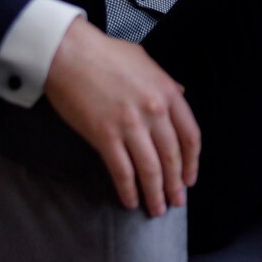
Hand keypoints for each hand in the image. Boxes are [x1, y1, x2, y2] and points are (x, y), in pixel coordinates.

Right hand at [43, 17, 200, 215]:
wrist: (70, 52)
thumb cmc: (105, 53)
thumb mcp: (145, 62)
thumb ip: (165, 83)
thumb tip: (180, 94)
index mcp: (167, 92)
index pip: (190, 135)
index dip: (192, 162)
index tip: (189, 178)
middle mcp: (154, 111)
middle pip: (172, 157)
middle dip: (175, 184)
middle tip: (176, 201)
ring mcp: (130, 125)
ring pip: (150, 169)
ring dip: (155, 193)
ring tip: (157, 208)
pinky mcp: (105, 136)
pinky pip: (122, 171)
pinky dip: (128, 190)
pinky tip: (130, 200)